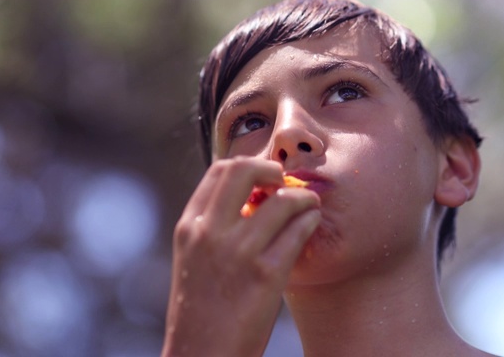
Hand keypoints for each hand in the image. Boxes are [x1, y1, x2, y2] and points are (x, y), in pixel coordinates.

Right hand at [162, 157, 320, 356]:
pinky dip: (311, 220)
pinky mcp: (265, 274)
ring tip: (310, 204)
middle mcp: (210, 232)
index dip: (251, 165)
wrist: (201, 355)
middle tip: (286, 182)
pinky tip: (312, 224)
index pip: (220, 169)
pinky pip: (298, 230)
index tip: (267, 177)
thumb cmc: (203, 309)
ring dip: (304, 197)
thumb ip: (215, 226)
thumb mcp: (195, 259)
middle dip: (273, 169)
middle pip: (246, 170)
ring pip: (282, 200)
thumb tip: (252, 198)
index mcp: (190, 226)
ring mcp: (238, 252)